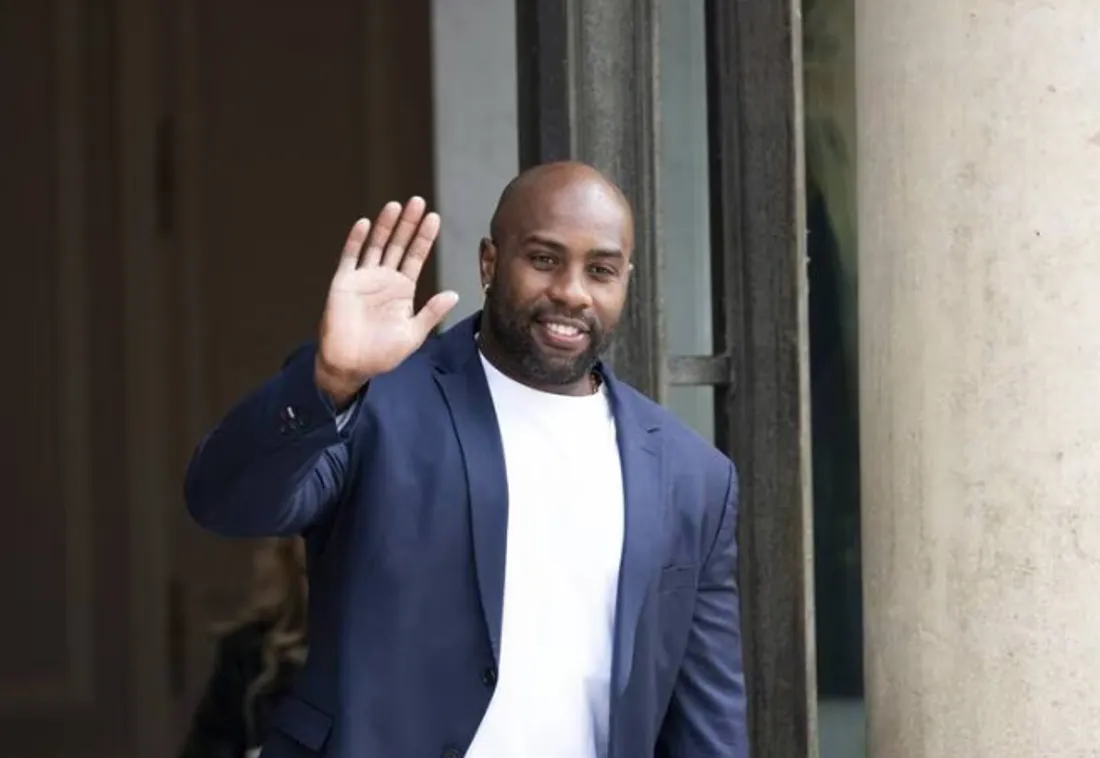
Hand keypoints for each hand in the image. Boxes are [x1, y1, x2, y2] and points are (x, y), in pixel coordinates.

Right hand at [315, 197, 457, 405]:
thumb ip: (432, 313)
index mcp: (402, 290)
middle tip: (418, 201)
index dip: (424, 238)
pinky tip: (365, 224)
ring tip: (396, 206)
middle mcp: (384, 279)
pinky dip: (356, 241)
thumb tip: (454, 294)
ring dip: (385, 226)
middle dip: (408, 224)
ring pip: (376, 245)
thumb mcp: (413, 334)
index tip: (435, 218)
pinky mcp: (343, 283)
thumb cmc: (382, 354)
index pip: (416, 257)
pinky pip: (350, 258)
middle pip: (398, 245)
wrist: (352, 366)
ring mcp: (363, 279)